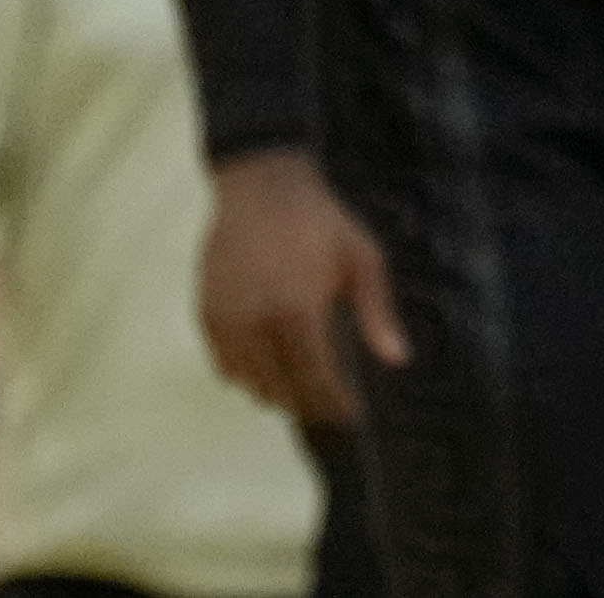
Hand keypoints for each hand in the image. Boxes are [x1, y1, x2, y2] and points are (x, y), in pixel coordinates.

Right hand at [198, 147, 408, 427]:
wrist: (261, 188)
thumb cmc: (320, 222)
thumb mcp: (362, 258)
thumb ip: (377, 312)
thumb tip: (398, 359)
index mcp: (296, 313)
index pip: (315, 379)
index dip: (333, 403)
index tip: (351, 415)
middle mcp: (255, 324)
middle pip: (282, 389)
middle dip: (309, 405)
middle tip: (330, 408)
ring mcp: (225, 322)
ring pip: (250, 384)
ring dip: (277, 394)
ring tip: (303, 393)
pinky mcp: (206, 315)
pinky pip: (224, 366)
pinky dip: (246, 376)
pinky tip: (268, 370)